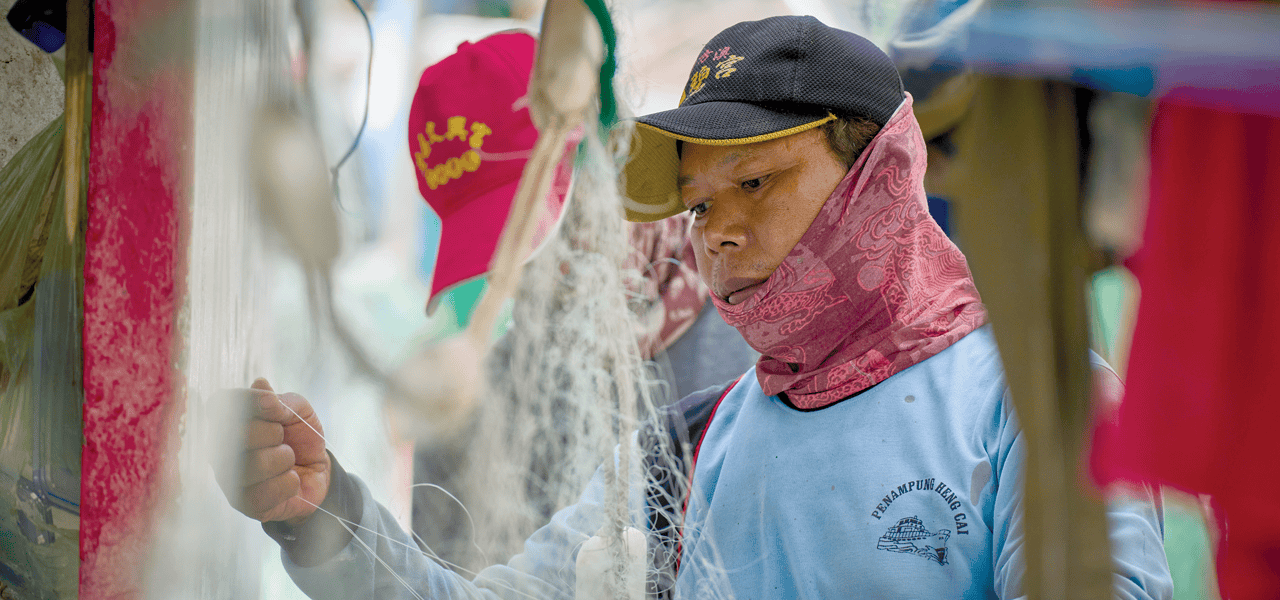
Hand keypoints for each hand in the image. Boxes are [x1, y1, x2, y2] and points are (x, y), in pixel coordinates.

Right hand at [215, 378, 330, 525]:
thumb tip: (261, 386)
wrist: (317, 472)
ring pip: (253, 464)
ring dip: (284, 459)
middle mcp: (220, 449)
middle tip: (282, 438)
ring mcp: (229, 478)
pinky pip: (267, 491)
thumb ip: (281, 400)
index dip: (250, 401)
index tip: (275, 405)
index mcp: (229, 421)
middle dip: (273, 432)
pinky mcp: (243, 503)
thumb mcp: (299, 412)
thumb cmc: (300, 438)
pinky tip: (289, 480)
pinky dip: (289, 483)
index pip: (222, 403)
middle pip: (239, 434)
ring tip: (288, 460)